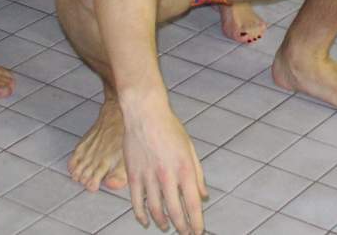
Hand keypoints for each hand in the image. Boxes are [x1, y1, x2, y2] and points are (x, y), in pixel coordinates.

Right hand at [121, 100, 206, 233]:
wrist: (145, 113)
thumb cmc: (170, 128)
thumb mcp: (190, 149)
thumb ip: (198, 175)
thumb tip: (204, 196)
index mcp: (185, 169)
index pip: (193, 204)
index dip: (196, 222)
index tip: (197, 232)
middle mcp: (168, 176)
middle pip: (176, 211)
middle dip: (182, 227)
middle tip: (184, 233)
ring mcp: (149, 177)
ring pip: (156, 210)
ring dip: (162, 223)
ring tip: (166, 228)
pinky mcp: (133, 176)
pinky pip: (136, 202)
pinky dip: (141, 215)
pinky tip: (145, 221)